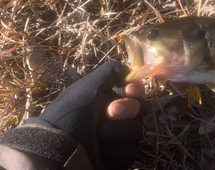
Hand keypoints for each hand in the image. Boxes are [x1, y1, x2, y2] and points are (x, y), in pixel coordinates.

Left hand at [28, 62, 146, 168]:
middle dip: (129, 109)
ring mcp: (118, 138)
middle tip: (111, 112)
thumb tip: (129, 73)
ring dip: (121, 130)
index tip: (128, 90)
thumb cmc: (72, 114)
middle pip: (140, 109)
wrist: (58, 149)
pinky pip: (131, 150)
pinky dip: (117, 150)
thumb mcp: (87, 85)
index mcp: (108, 100)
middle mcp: (115, 118)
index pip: (135, 91)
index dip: (136, 89)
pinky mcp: (119, 158)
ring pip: (138, 130)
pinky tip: (102, 151)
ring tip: (102, 133)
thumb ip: (111, 71)